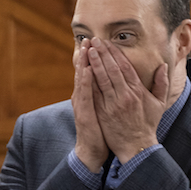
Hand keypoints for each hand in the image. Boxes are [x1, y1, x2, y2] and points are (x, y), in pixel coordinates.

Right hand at [72, 38, 108, 171]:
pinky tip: (87, 70)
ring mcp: (81, 105)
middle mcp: (83, 98)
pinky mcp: (83, 113)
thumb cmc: (100, 131)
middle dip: (86, 55)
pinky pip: (84, 95)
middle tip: (88, 39)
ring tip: (85, 48)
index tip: (95, 43)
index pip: (90, 72)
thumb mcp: (102, 111)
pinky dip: (85, 82)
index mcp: (89, 96)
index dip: (92, 58)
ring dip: (83, 64)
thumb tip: (109, 84)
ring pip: (82, 80)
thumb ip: (104, 96)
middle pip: (84, 72)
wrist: (91, 151)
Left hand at [86, 37, 169, 160]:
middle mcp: (125, 96)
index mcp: (138, 91)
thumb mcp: (159, 104)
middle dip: (103, 53)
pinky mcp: (103, 113)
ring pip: (102, 79)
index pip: (126, 67)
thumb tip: (163, 66)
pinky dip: (89, 81)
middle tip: (95, 40)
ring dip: (95, 63)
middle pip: (112, 70)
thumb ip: (161, 84)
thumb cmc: (148, 125)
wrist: (136, 147)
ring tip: (88, 51)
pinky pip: (95, 94)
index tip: (108, 43)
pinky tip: (83, 71)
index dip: (116, 53)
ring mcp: (113, 105)